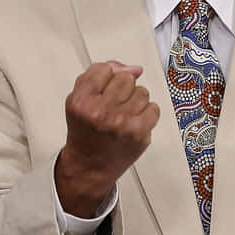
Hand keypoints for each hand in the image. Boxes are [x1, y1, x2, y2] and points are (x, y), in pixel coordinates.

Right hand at [55, 61, 159, 217]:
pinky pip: (154, 108)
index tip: (102, 91)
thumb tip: (135, 68)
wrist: (89, 166)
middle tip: (113, 104)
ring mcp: (121, 123)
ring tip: (122, 115)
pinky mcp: (139, 134)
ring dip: (135, 101)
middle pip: (126, 78)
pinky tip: (133, 122)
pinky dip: (146, 114)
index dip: (106, 79)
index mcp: (81, 101)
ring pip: (142, 91)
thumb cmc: (86, 130)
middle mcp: (100, 112)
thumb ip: (99, 74)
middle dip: (122, 88)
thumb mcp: (80, 98)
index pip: (105, 69)